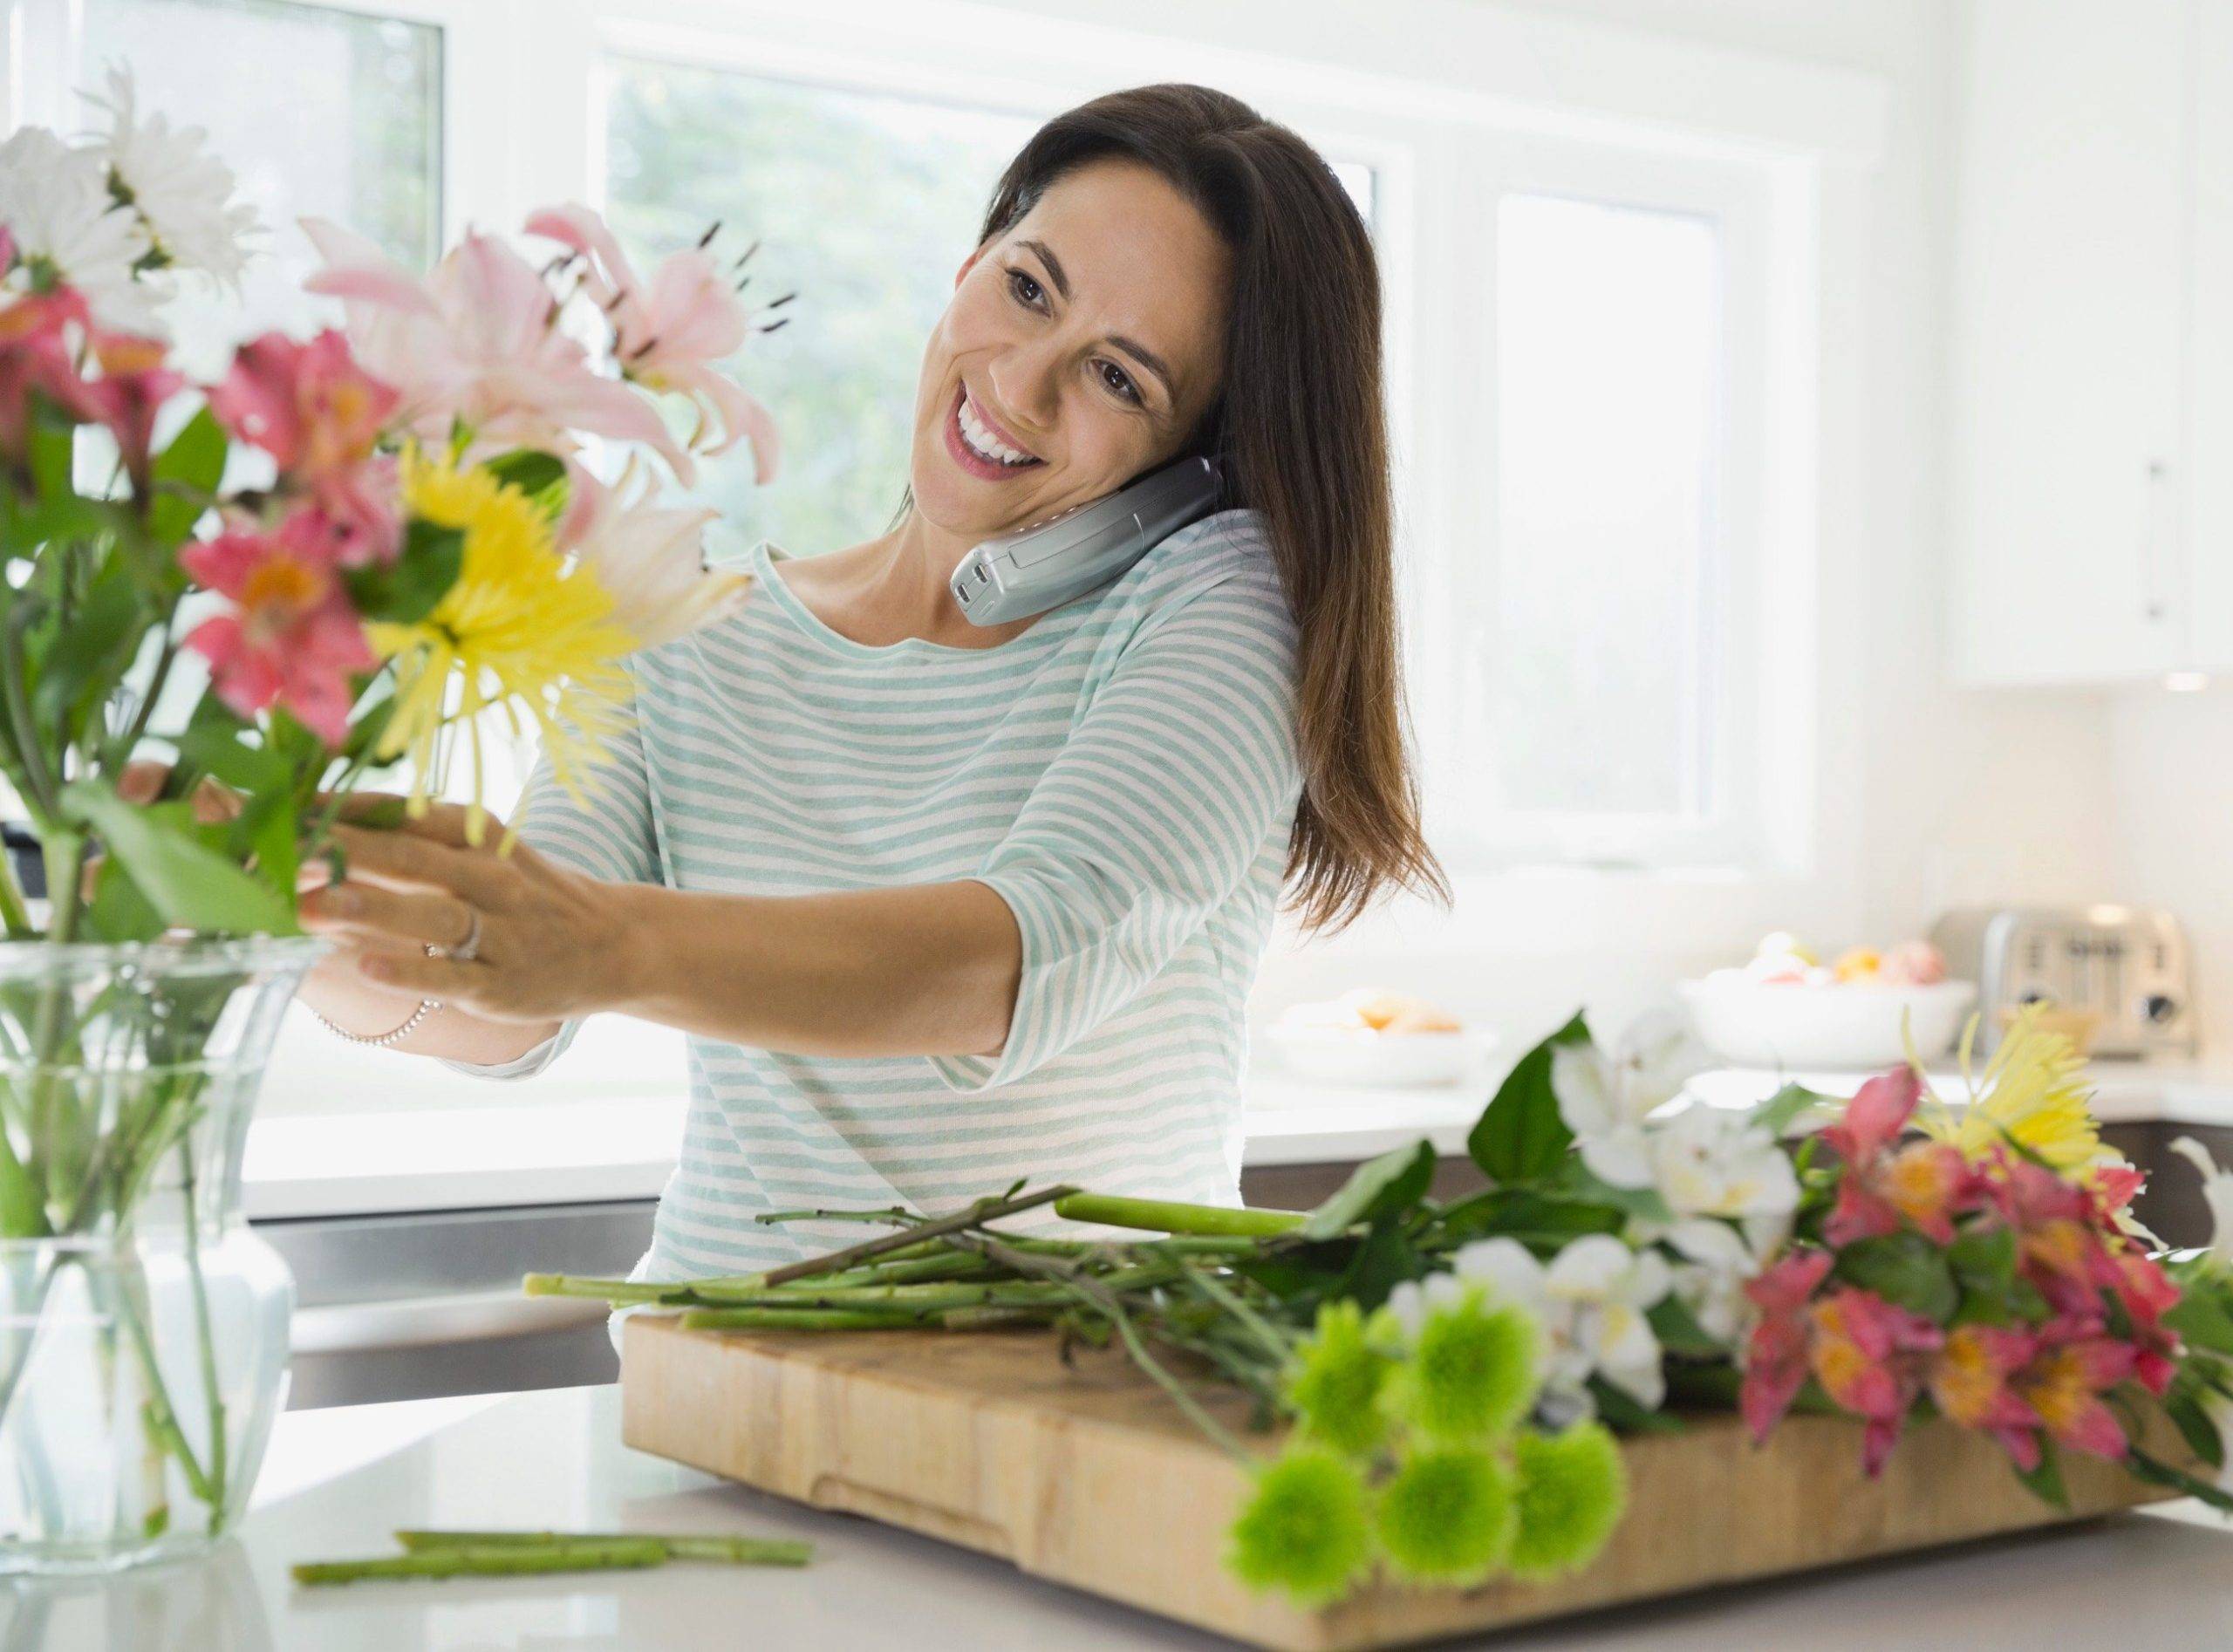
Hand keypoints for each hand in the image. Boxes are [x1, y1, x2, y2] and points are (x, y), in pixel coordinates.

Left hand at [297, 801, 624, 1024]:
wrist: (615, 944)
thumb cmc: (528, 895)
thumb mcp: (484, 852)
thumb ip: (413, 840)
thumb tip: (321, 828)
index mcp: (480, 838)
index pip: (407, 815)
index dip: (344, 812)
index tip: (283, 808)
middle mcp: (491, 878)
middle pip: (411, 860)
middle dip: (342, 855)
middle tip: (279, 851)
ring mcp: (499, 933)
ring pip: (431, 917)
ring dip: (369, 910)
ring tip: (309, 906)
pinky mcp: (501, 985)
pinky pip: (452, 976)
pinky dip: (410, 971)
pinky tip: (367, 967)